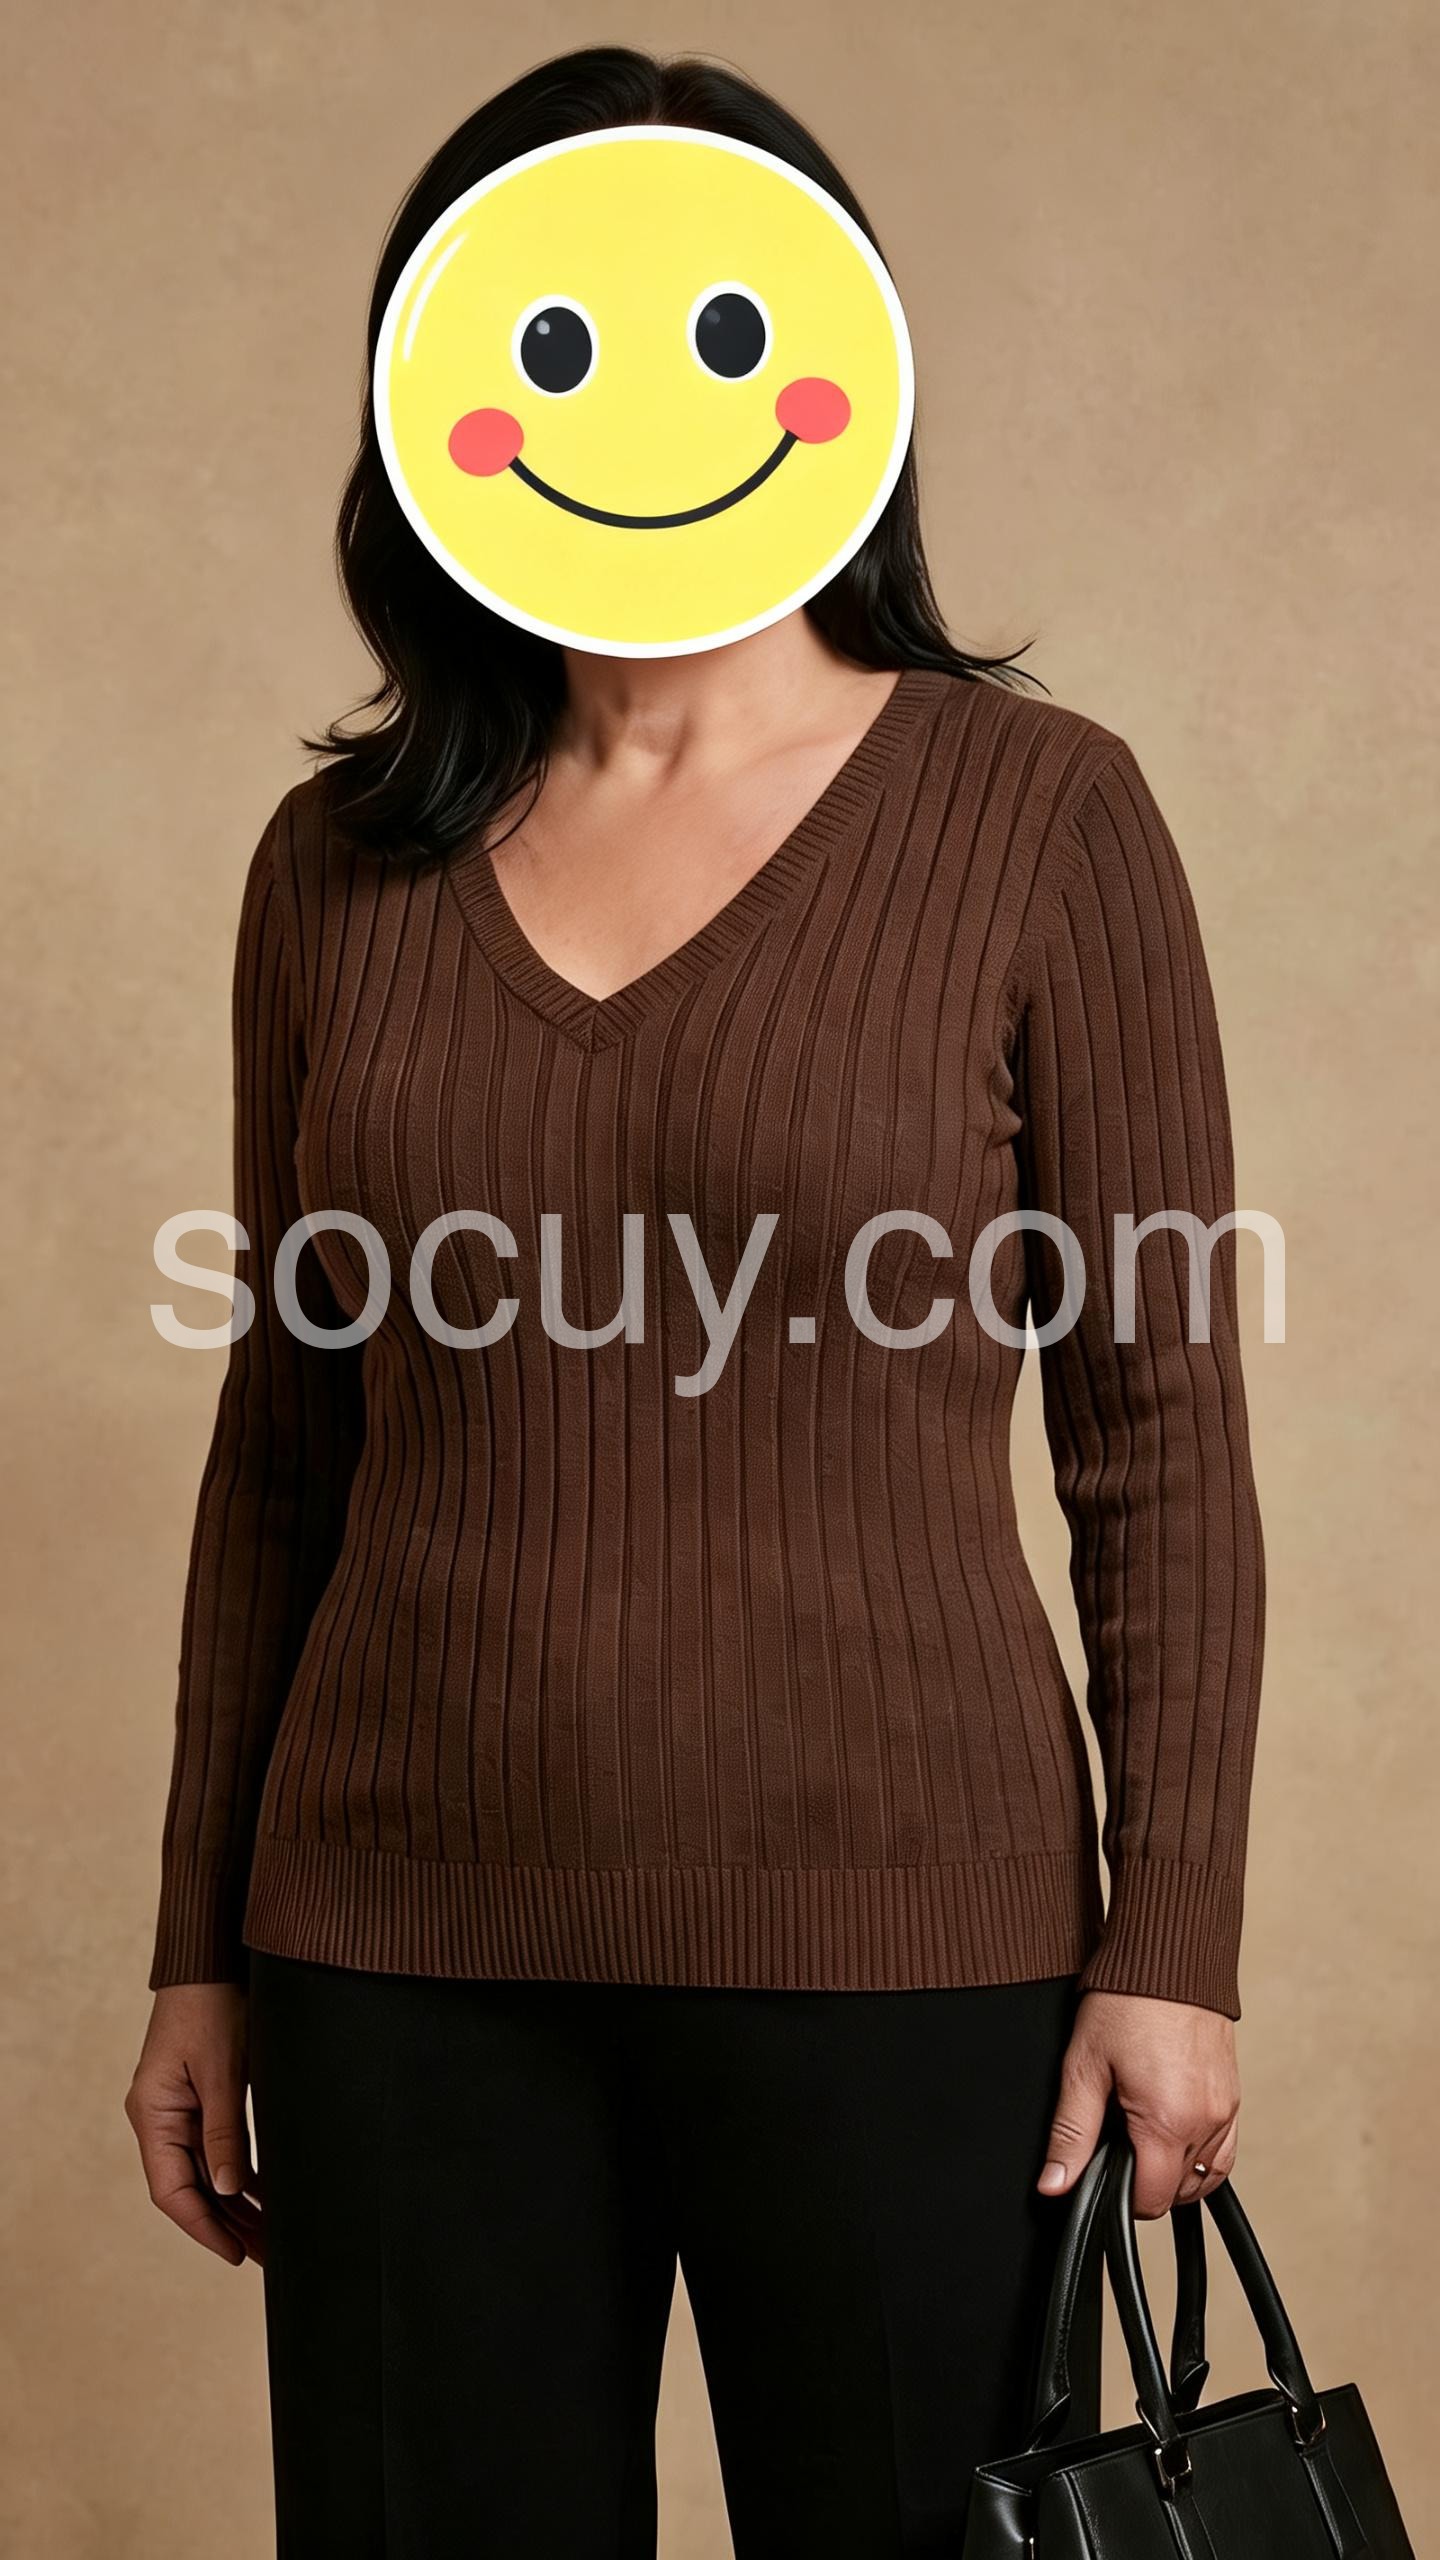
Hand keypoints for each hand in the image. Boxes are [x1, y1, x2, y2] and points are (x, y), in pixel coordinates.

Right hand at [125, 1984, 263, 2266]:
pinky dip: (240, 2174)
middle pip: (191, 2187)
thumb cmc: (213, 2006)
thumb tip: (228, 2190)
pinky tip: (267, 2197)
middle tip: (268, 2255)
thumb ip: (223, 2131)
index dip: (204, 2227)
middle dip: (227, 2224)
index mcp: (154, 2114)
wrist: (212, 1959)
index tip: (235, 2255)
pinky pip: (216, 2149)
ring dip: (236, 2204)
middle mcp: (161, 2118)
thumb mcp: (223, 2071)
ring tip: (271, 2237)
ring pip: (206, 2172)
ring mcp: (180, 2109)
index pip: (172, 2190)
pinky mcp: (201, 2098)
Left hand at [1037, 1989, 1239, 2218]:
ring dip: (1174, 2174)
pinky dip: (1201, 2157)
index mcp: (1167, 2121)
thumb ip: (1070, 2134)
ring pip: (1205, 2177)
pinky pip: (1224, 2151)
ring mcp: (1226, 2110)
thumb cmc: (1125, 2002)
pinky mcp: (1234, 2096)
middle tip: (1116, 2144)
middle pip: (1177, 2193)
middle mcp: (1205, 2121)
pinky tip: (1174, 2137)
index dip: (1120, 2195)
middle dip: (1144, 2182)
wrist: (1168, 1957)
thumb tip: (1054, 2184)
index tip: (1103, 2170)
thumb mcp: (1084, 2068)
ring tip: (1142, 2142)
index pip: (1150, 2200)